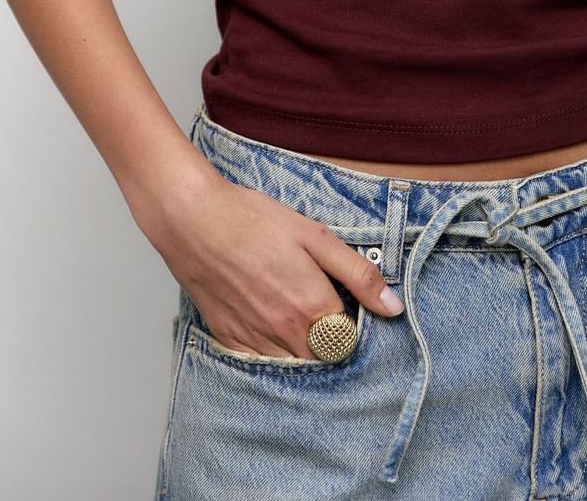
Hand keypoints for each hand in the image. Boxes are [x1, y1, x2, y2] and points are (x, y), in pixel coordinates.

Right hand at [129, 164, 405, 358]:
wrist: (192, 219)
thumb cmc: (253, 221)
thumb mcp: (316, 237)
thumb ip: (358, 274)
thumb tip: (393, 307)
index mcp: (314, 306)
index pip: (351, 342)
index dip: (354, 328)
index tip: (348, 310)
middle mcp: (286, 331)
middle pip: (324, 360)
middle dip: (332, 345)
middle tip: (325, 315)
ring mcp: (255, 338)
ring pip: (293, 367)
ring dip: (304, 353)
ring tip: (300, 323)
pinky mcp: (229, 338)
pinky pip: (260, 364)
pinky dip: (273, 355)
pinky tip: (272, 330)